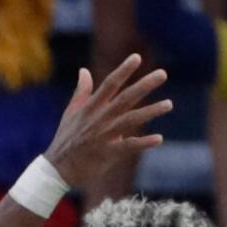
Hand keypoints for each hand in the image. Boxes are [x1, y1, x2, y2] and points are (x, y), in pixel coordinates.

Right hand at [40, 54, 170, 189]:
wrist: (58, 168)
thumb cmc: (66, 138)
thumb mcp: (71, 112)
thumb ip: (81, 91)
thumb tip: (84, 70)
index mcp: (91, 107)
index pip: (109, 84)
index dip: (123, 70)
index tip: (136, 57)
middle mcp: (99, 118)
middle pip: (125, 98)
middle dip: (144, 85)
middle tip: (163, 74)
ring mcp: (104, 135)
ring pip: (130, 120)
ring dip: (150, 111)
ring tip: (169, 104)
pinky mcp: (108, 153)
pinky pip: (129, 146)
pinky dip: (143, 142)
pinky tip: (159, 138)